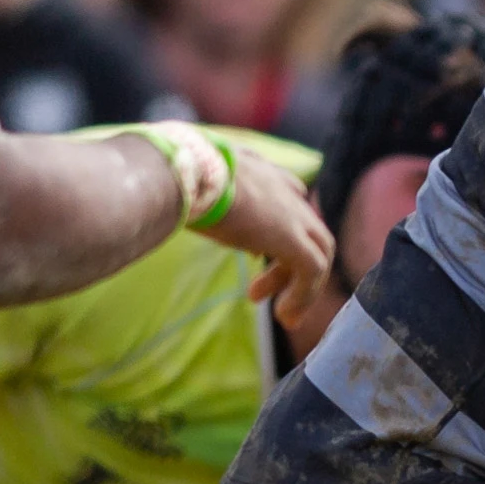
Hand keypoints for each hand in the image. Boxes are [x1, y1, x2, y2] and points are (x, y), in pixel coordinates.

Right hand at [176, 137, 338, 332]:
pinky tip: (285, 315)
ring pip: (318, 251)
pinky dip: (304, 295)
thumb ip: (192, 194)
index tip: (255, 252)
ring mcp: (291, 212)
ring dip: (303, 286)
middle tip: (261, 292)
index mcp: (256, 168)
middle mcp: (280, 186)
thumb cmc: (167, 172)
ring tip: (281, 314)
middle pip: (307, 228)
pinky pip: (313, 271)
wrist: (178, 170)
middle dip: (291, 262)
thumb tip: (170, 208)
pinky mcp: (292, 239)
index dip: (280, 225)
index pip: (288, 191)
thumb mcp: (185, 181)